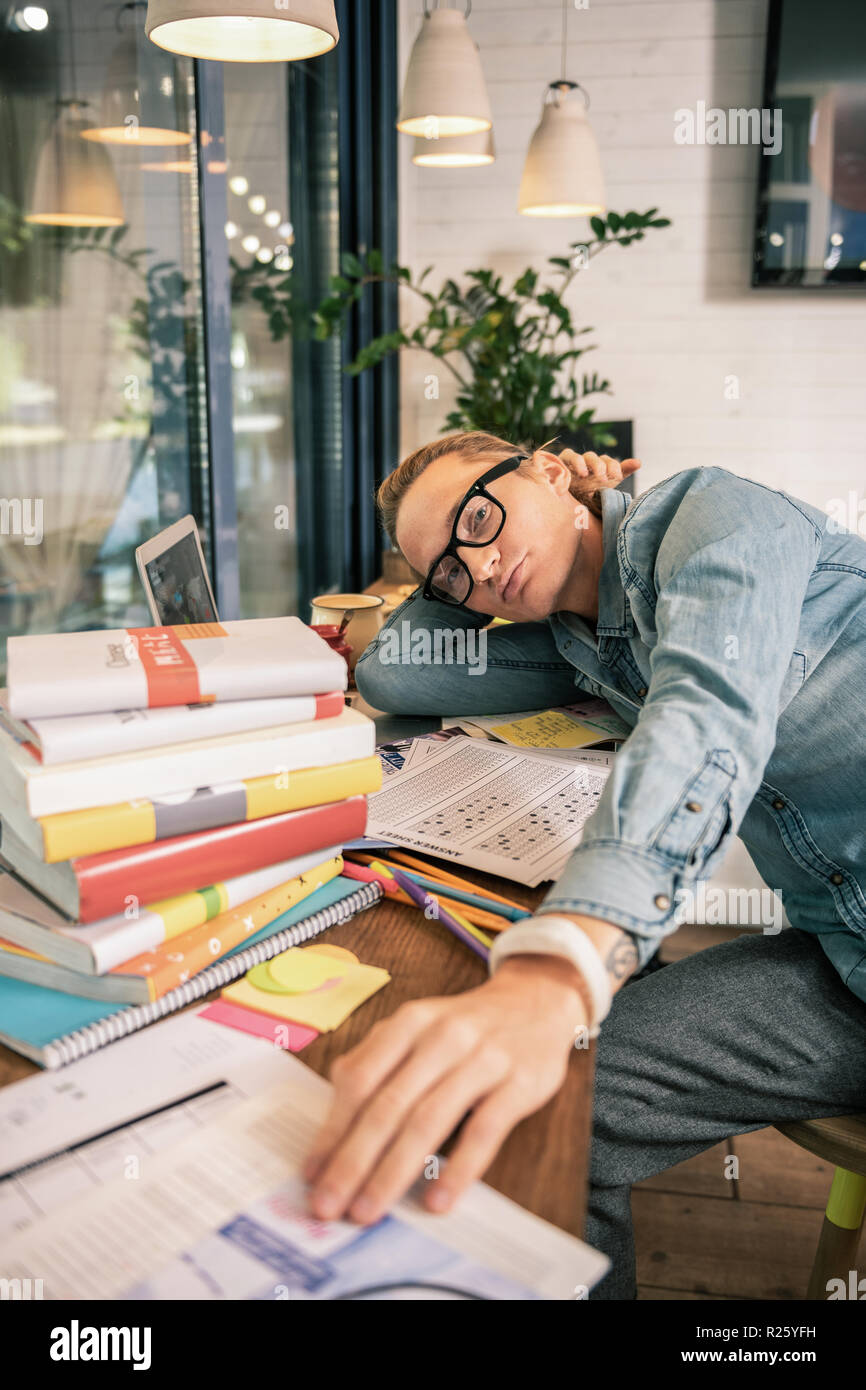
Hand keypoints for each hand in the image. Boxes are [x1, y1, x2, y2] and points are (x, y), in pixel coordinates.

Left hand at [302, 954, 588, 1225]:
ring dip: (394, 1171)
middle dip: (354, 1161)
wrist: (537, 1001)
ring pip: (429, 1120)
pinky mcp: (519, 1083)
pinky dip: (459, 1170)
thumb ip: (375, 1059)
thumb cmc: (467, 1025)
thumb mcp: (417, 1025)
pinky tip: (438, 1202)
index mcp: (409, 1022)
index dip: (332, 1130)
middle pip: (388, 1106)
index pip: (360, 1080)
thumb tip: (334, 1107)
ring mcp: (483, 1059)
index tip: (312, 1173)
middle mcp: (442, 1036)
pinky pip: (484, 1132)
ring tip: (370, 1209)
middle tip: (330, 1205)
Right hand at [560, 449, 641, 487]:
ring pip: (585, 456)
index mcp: (601, 468)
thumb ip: (622, 471)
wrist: (566, 505)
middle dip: (602, 467)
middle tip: (603, 478)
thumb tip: (639, 461)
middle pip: (598, 458)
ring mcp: (576, 462)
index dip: (614, 467)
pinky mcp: (562, 462)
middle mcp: (589, 463)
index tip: (617, 477)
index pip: (610, 462)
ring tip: (588, 475)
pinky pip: (569, 455)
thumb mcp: (606, 487)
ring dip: (589, 464)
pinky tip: (580, 472)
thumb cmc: (587, 495)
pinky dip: (575, 462)